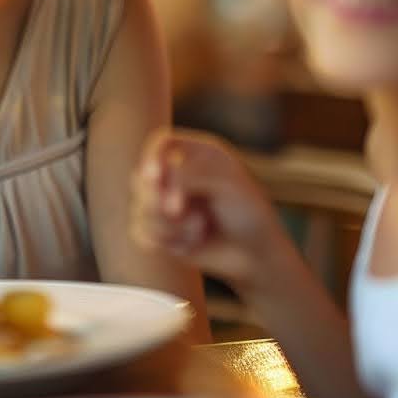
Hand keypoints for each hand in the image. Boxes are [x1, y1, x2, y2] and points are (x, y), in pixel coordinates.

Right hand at [129, 128, 288, 293]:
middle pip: (141, 178)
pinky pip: (140, 233)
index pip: (160, 143)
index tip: (155, 177)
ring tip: (201, 229)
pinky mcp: (161, 230)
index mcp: (196, 154)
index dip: (151, 157)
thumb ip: (189, 174)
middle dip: (156, 197)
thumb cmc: (249, 212)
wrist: (257, 254)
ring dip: (170, 224)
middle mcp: (177, 175)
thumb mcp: (227, 184)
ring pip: (140, 209)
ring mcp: (166, 203)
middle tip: (178, 211)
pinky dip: (165, 241)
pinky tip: (190, 246)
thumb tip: (152, 181)